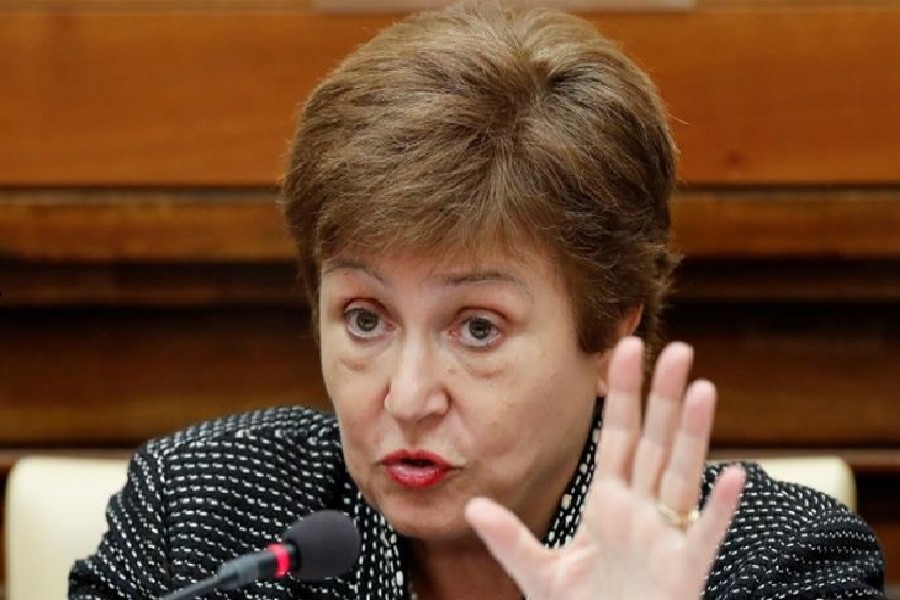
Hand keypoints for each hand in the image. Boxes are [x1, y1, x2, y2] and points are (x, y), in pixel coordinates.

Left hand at [465, 337, 745, 599]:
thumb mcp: (540, 574)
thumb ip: (510, 539)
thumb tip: (473, 507)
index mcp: (608, 505)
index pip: (617, 436)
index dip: (622, 394)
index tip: (624, 348)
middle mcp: (640, 511)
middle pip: (654, 443)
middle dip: (663, 397)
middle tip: (678, 350)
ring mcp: (665, 537)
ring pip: (680, 474)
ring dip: (692, 434)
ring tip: (703, 389)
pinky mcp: (684, 570)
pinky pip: (704, 534)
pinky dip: (718, 507)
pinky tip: (732, 475)